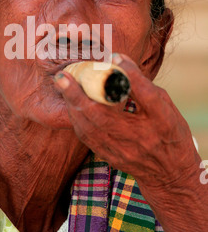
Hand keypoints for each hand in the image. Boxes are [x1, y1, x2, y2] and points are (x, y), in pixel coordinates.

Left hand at [54, 53, 198, 190]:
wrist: (169, 175)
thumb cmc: (169, 133)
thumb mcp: (167, 108)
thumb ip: (144, 87)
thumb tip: (118, 62)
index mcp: (163, 122)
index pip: (146, 95)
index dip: (130, 75)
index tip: (114, 57)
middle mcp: (142, 138)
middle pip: (106, 116)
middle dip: (79, 94)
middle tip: (63, 76)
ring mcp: (124, 151)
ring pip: (90, 129)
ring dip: (72, 105)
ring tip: (62, 85)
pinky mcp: (112, 157)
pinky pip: (88, 138)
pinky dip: (77, 119)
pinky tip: (71, 105)